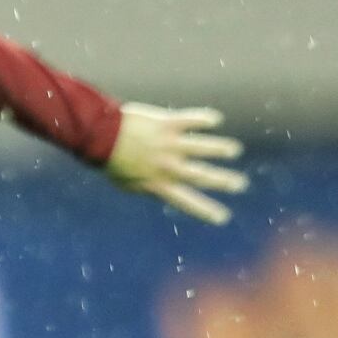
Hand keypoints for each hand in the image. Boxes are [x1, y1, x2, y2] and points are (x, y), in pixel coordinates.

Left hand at [104, 103, 247, 225]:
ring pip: (203, 147)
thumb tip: (159, 190)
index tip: (222, 217)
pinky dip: (204, 119)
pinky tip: (215, 119)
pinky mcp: (167, 124)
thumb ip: (147, 186)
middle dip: (223, 181)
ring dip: (220, 149)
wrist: (98, 135)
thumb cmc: (109, 160)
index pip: (187, 201)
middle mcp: (168, 166)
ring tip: (234, 150)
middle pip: (202, 176)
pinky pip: (191, 120)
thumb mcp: (127, 182)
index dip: (205, 210)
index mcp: (158, 183)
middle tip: (240, 184)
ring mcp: (169, 144)